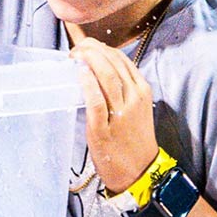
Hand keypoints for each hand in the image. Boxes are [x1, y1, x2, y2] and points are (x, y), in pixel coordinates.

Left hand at [71, 37, 158, 193]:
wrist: (141, 171)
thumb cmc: (133, 137)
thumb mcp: (135, 106)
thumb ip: (120, 87)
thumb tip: (93, 67)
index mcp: (141, 90)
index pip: (121, 58)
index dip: (101, 47)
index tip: (86, 45)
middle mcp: (134, 98)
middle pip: (113, 63)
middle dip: (92, 50)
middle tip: (76, 49)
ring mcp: (121, 114)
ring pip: (107, 77)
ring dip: (88, 61)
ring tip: (74, 55)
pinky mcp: (105, 129)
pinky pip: (97, 102)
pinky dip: (88, 84)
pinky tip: (80, 73)